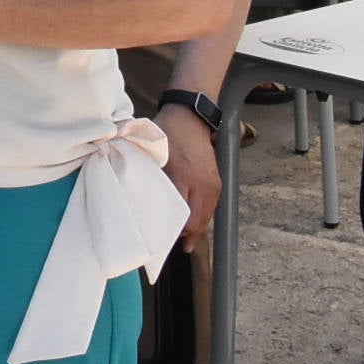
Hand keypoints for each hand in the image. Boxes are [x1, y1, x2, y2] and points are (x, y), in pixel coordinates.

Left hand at [158, 102, 222, 239]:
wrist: (190, 117)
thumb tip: (146, 202)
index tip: (163, 240)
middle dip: (187, 235)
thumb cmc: (167, 134)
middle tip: (174, 246)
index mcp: (187, 180)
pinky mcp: (218, 182)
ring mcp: (214, 185)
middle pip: (198, 222)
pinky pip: (211, 207)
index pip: (184, 217)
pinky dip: (202, 216)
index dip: (174, 231)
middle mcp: (205, 186)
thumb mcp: (155, 157)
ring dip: (196, 228)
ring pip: (206, 216)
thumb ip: (153, 181)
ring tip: (184, 240)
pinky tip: (193, 222)